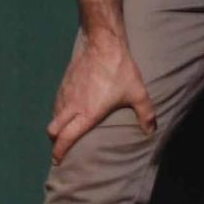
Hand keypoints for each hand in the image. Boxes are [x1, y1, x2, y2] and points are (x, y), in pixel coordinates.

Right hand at [47, 33, 155, 161]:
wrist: (103, 44)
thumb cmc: (120, 70)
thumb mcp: (137, 93)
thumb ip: (145, 114)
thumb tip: (150, 131)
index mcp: (87, 114)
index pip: (66, 137)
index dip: (60, 151)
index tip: (58, 160)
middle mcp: (72, 106)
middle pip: (53, 130)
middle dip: (54, 141)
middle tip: (61, 147)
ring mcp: (66, 94)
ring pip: (54, 116)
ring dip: (57, 126)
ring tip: (66, 130)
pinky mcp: (64, 83)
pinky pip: (57, 103)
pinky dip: (59, 111)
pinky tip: (70, 110)